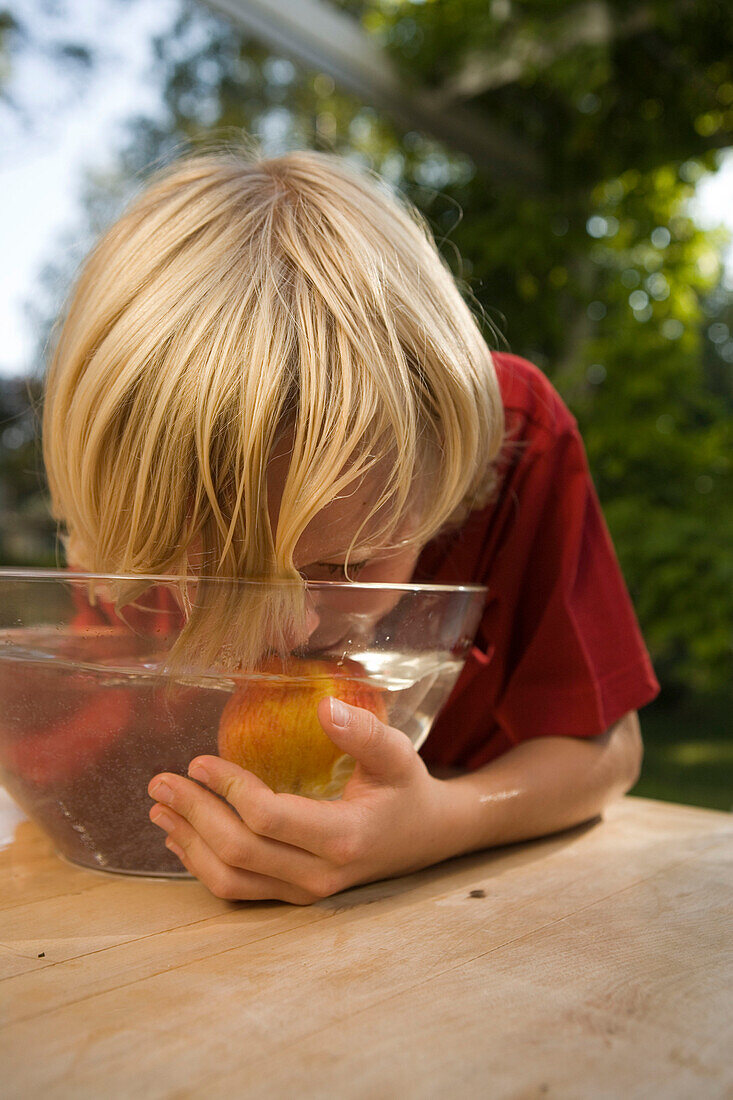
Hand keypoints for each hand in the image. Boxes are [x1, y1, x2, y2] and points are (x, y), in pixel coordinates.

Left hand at [147, 698, 460, 903]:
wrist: (425, 837)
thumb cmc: (406, 789)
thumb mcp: (398, 754)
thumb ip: (364, 732)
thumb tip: (325, 707)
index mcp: (343, 837)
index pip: (268, 818)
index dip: (227, 788)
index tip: (198, 760)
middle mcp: (319, 875)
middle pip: (238, 852)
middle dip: (192, 814)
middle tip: (160, 781)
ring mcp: (304, 893)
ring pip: (231, 880)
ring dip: (188, 844)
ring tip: (160, 809)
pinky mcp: (293, 897)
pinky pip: (238, 891)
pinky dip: (202, 865)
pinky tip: (181, 839)